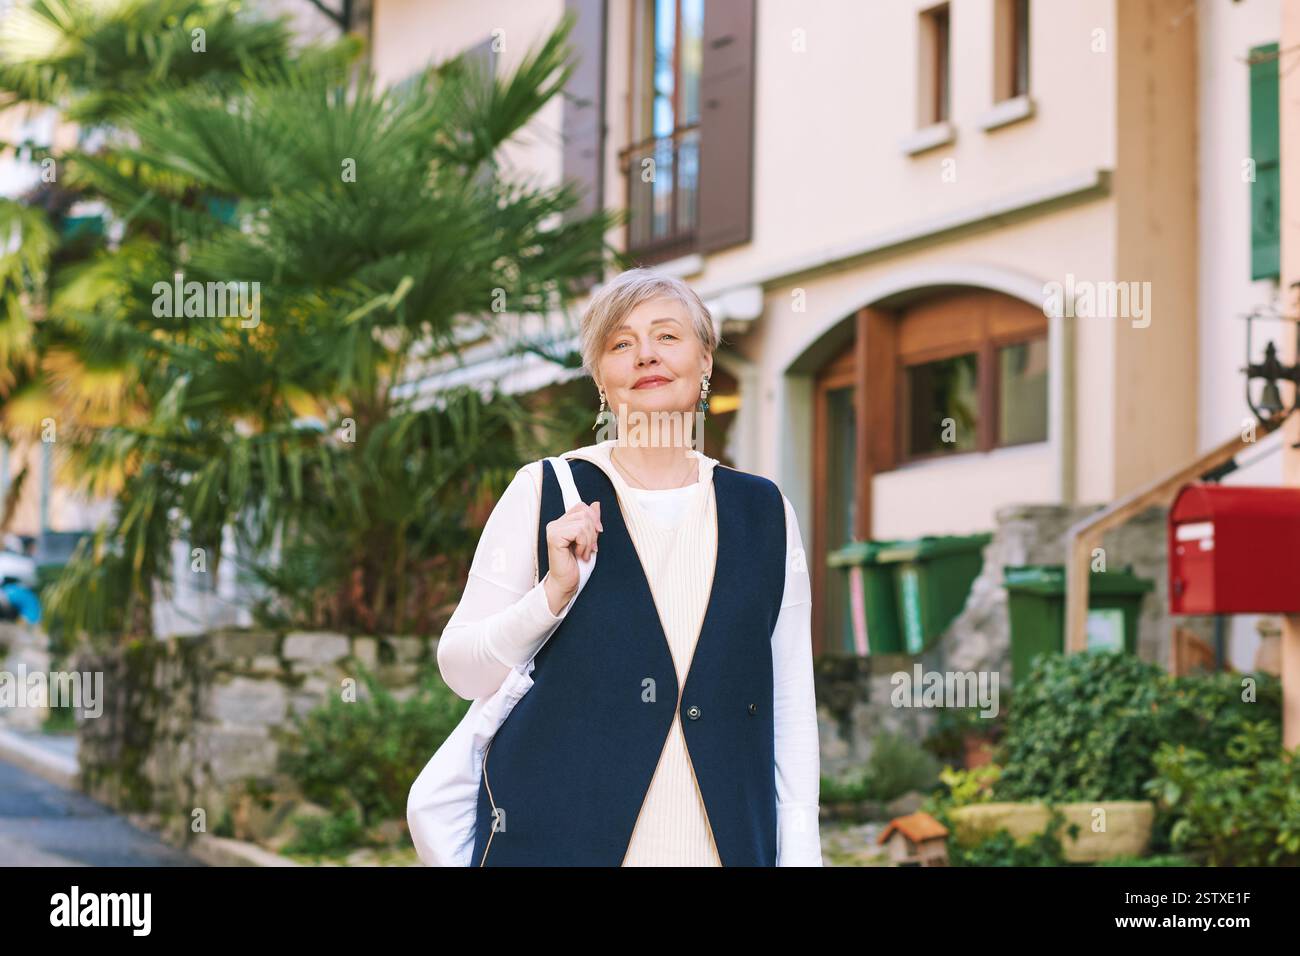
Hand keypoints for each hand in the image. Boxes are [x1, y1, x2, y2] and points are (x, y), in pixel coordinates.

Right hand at [542, 500, 601, 614]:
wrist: (566, 583)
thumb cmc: (576, 565)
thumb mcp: (589, 539)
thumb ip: (591, 522)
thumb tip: (596, 504)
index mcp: (562, 523)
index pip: (581, 507)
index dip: (594, 517)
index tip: (598, 532)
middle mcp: (555, 524)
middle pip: (584, 513)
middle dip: (593, 532)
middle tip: (591, 548)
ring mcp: (553, 529)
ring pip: (583, 522)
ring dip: (588, 540)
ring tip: (583, 552)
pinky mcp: (554, 537)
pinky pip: (578, 531)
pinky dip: (584, 544)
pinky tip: (579, 554)